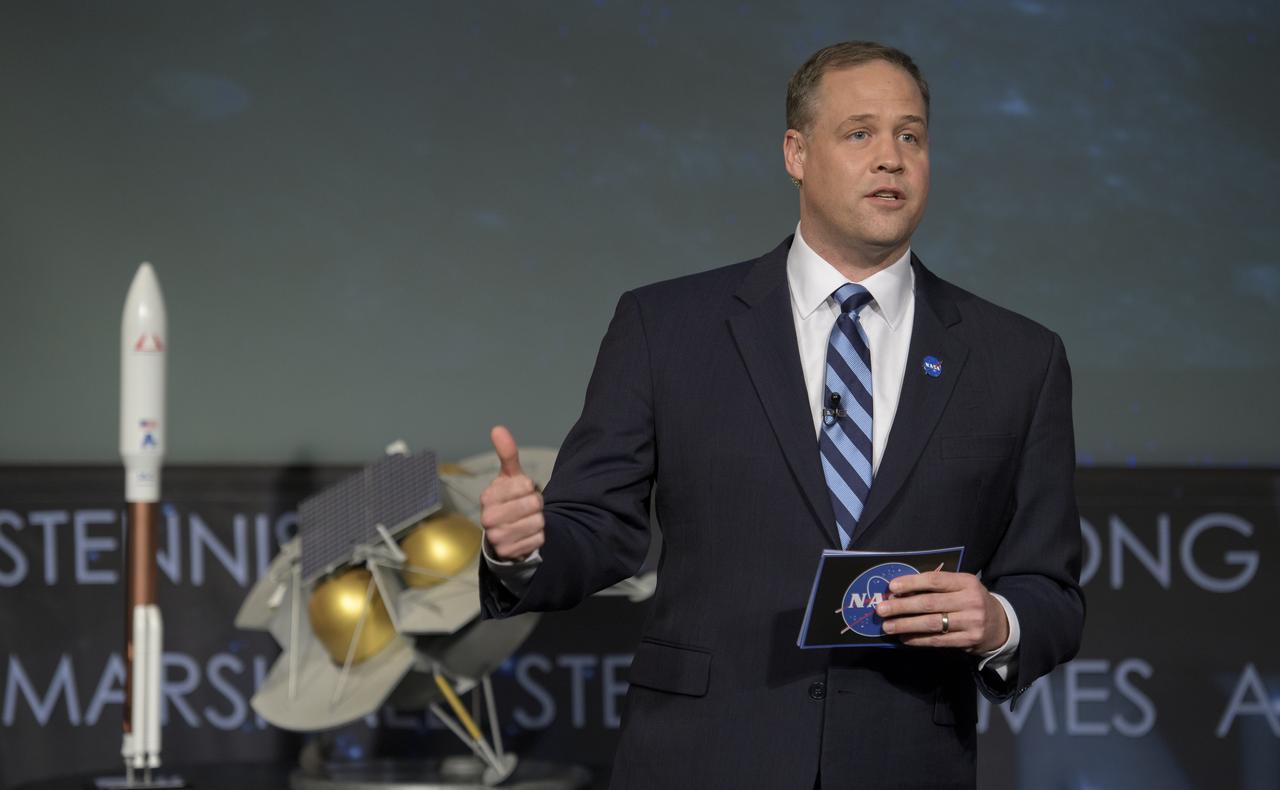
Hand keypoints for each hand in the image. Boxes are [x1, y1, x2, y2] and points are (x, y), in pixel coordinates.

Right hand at [479, 426, 544, 561]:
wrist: (505, 535)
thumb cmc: (508, 501)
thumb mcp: (509, 477)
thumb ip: (507, 454)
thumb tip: (498, 428)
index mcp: (487, 497)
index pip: (525, 484)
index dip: (530, 487)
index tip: (523, 491)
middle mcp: (488, 518)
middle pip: (533, 504)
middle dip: (536, 504)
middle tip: (527, 507)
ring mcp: (497, 537)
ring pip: (537, 522)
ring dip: (538, 520)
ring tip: (527, 520)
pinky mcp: (509, 553)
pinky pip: (538, 539)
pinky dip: (538, 536)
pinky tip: (527, 535)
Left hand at [874, 571, 1008, 653]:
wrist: (1000, 625)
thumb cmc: (970, 600)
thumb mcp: (960, 587)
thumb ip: (936, 587)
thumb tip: (900, 591)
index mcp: (967, 582)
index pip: (935, 580)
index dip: (911, 583)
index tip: (891, 587)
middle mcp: (971, 601)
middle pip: (930, 603)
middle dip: (902, 607)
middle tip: (881, 609)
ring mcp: (971, 622)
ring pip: (932, 623)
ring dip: (906, 625)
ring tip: (887, 626)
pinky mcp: (969, 640)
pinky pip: (938, 640)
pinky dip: (918, 639)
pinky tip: (904, 638)